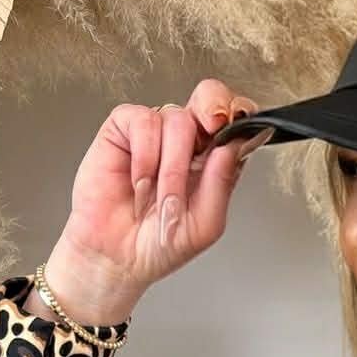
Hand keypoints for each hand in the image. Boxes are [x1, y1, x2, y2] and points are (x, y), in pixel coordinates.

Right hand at [51, 78, 261, 317]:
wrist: (116, 259)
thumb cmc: (159, 246)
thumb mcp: (205, 223)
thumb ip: (222, 182)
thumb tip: (236, 143)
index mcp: (212, 161)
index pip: (235, 120)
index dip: (240, 113)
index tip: (240, 126)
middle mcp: (186, 142)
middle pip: (208, 97)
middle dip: (214, 107)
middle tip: (211, 129)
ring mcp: (155, 133)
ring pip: (177, 118)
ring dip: (172, 166)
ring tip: (158, 199)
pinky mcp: (123, 130)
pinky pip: (143, 121)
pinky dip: (145, 156)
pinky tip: (139, 183)